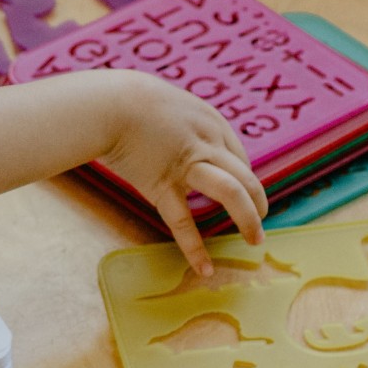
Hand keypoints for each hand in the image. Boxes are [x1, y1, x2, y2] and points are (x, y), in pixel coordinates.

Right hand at [96, 71, 267, 275]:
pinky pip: (183, 221)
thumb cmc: (128, 100)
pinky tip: (205, 268)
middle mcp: (207, 142)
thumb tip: (183, 138)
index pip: (240, 156)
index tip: (244, 193)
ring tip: (256, 241)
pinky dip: (195, 247)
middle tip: (262, 220)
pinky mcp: (162, 185)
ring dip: (248, 218)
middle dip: (258, 202)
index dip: (246, 178)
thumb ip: (184, 123)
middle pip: (246, 175)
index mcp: (211, 122)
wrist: (105, 104)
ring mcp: (186, 165)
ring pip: (232, 192)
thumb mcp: (169, 103)